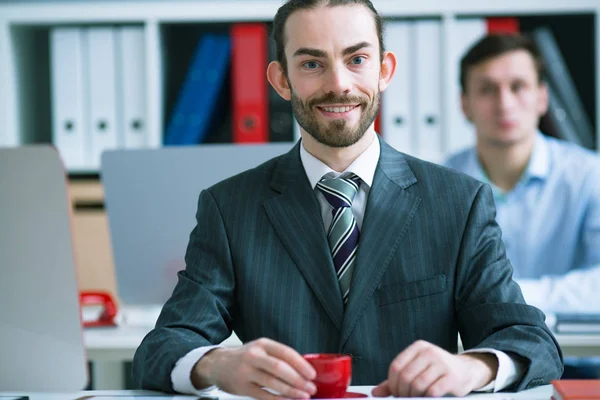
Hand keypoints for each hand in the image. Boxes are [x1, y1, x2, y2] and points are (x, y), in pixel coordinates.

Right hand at [192, 338, 316, 399]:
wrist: (217, 364)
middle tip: (311, 388)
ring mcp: (246, 372)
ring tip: (304, 396)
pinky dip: (278, 399)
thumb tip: (303, 369)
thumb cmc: (245, 357)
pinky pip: (263, 395)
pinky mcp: (242, 387)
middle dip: (298, 380)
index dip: (301, 364)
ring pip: (273, 383)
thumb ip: (278, 356)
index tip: (312, 374)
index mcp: (262, 344)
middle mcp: (254, 356)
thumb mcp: (260, 349)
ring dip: (291, 391)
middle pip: (280, 368)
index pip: (286, 352)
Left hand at [372, 340, 497, 396]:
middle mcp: (429, 352)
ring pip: (418, 385)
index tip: (395, 393)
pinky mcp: (452, 377)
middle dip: (402, 393)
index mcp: (418, 347)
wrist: (466, 370)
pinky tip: (427, 398)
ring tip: (415, 399)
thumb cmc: (437, 371)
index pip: (396, 366)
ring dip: (413, 397)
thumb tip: (375, 393)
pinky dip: (426, 398)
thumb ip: (396, 380)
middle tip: (405, 398)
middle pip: (406, 377)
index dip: (392, 384)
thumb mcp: (417, 369)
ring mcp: (441, 363)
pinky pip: (432, 391)